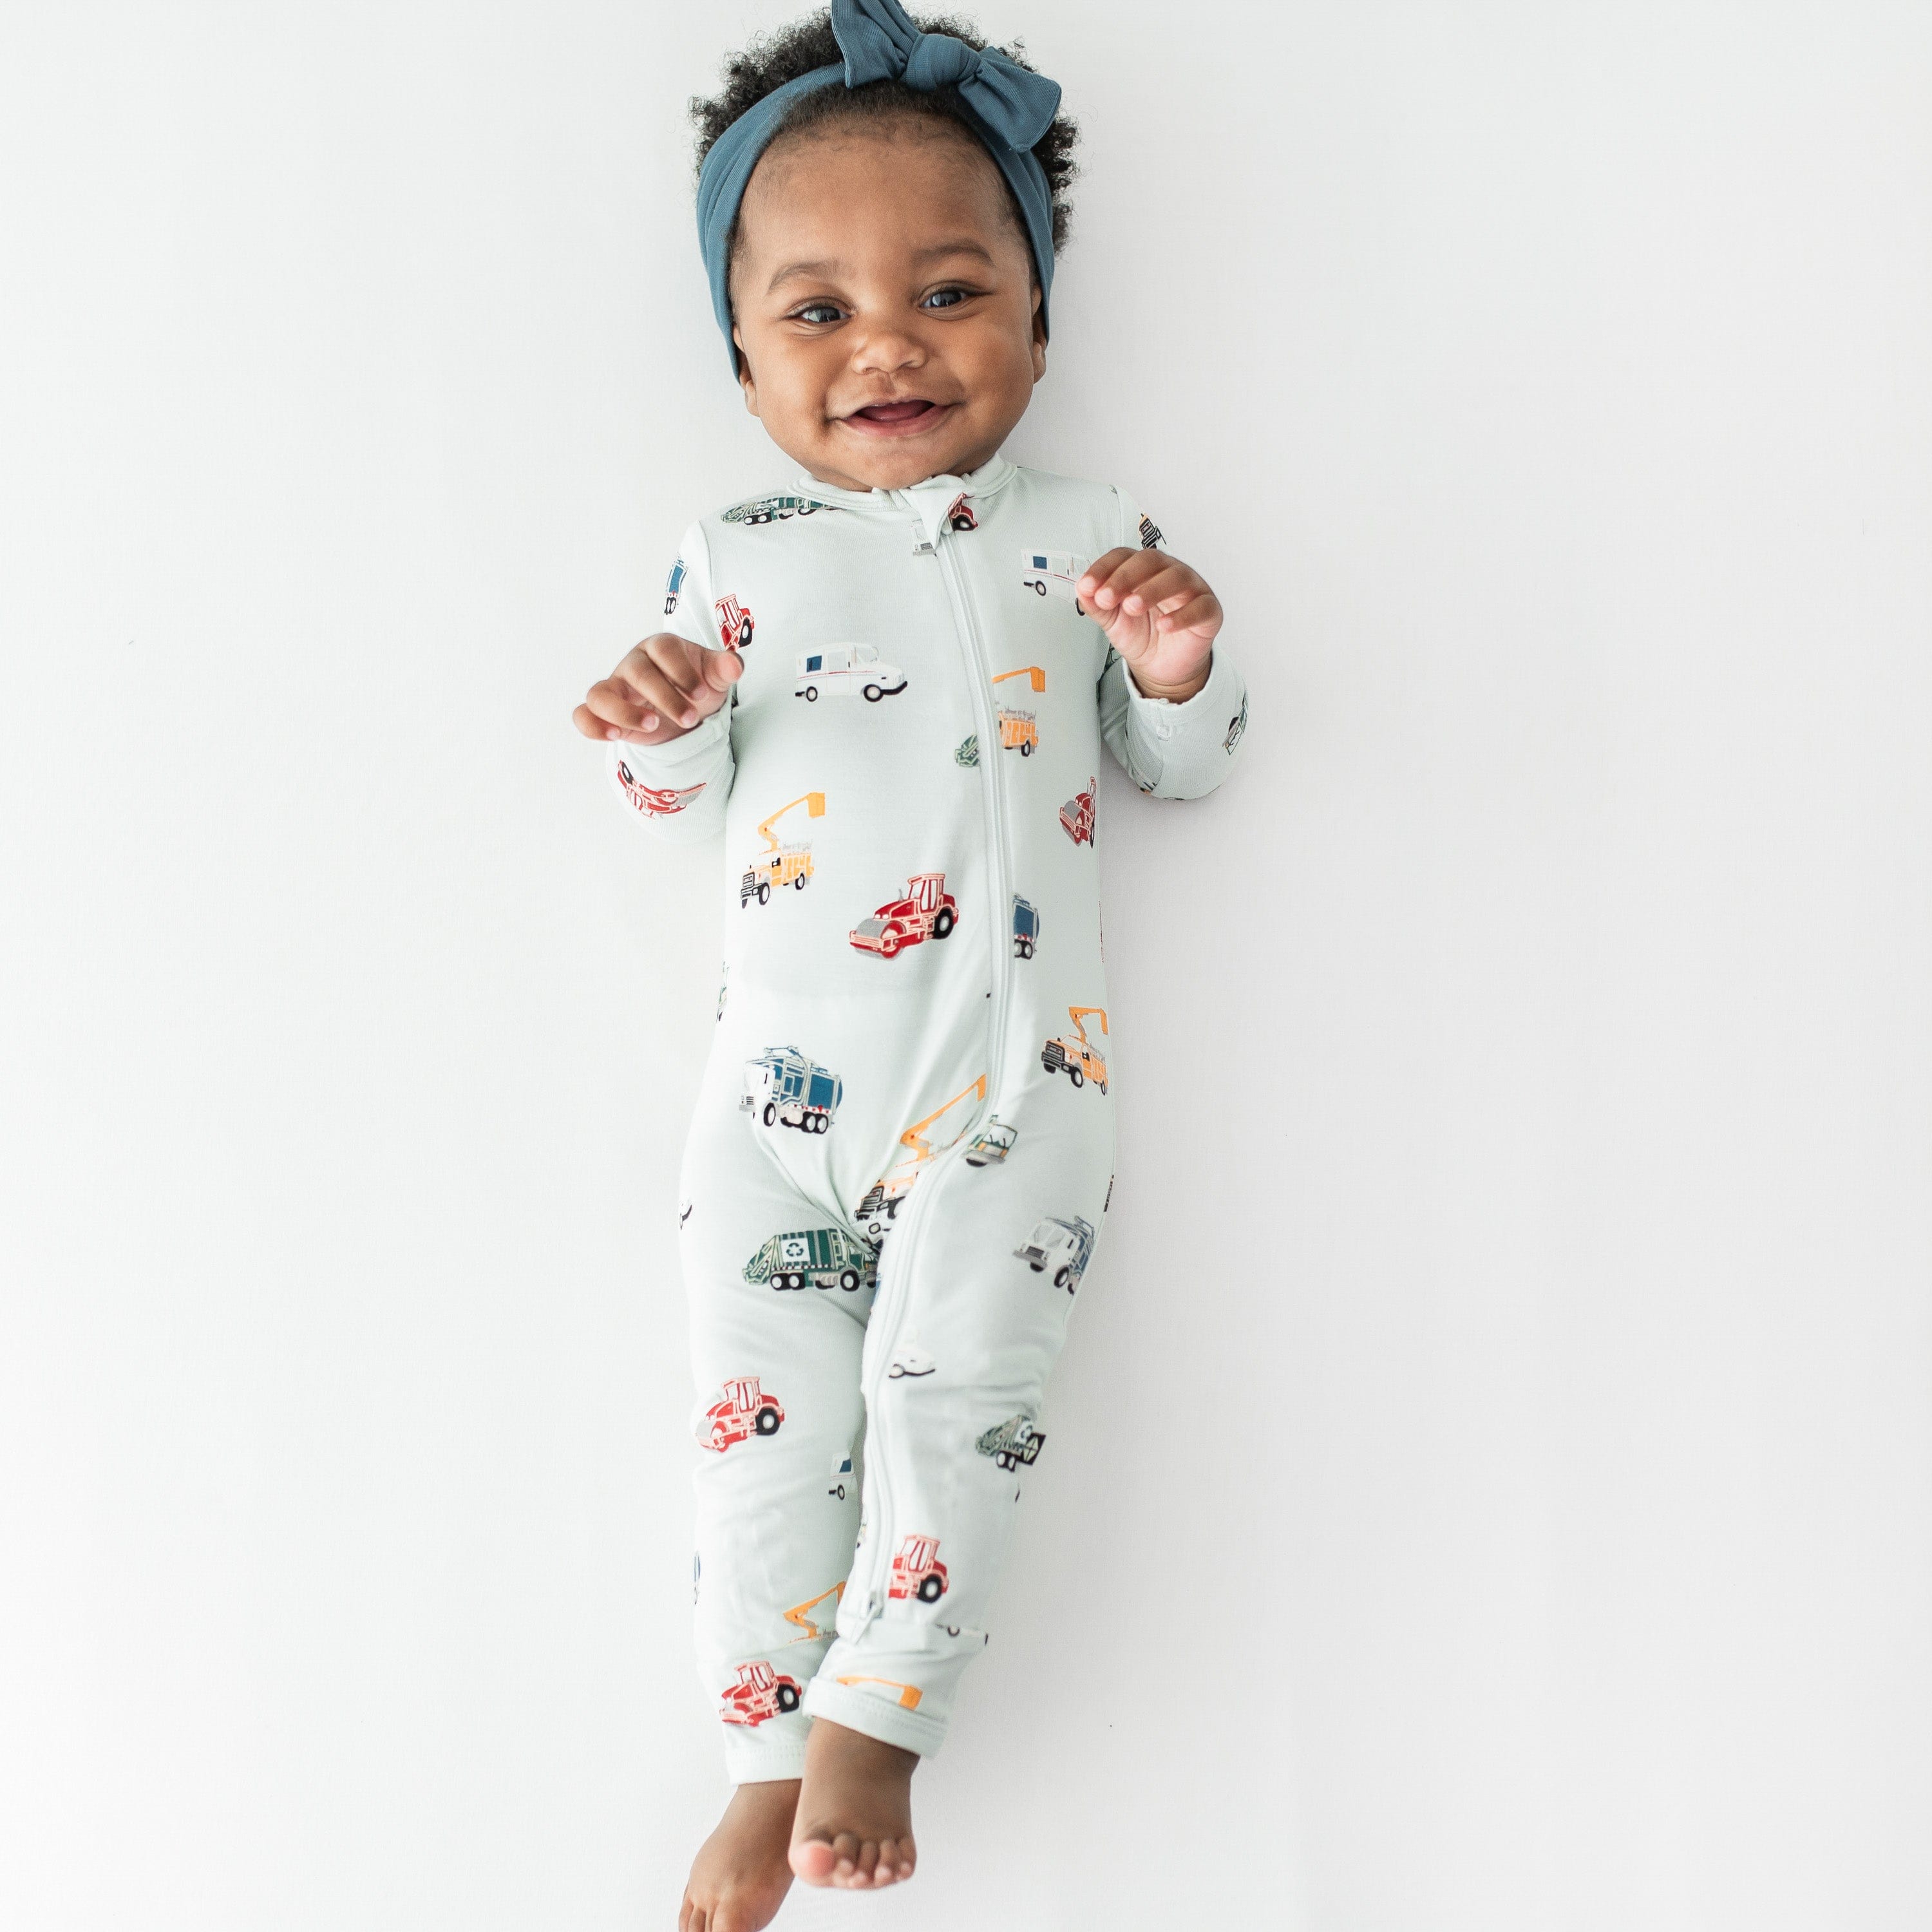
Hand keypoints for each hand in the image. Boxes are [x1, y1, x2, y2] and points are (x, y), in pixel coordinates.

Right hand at [573, 633, 742, 745]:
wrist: (685, 708)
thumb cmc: (697, 684)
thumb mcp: (715, 677)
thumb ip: (725, 669)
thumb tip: (735, 666)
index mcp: (661, 648)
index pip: (664, 649)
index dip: (680, 671)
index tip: (700, 694)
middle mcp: (633, 664)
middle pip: (637, 672)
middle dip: (664, 697)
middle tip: (690, 719)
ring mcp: (615, 687)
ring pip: (601, 693)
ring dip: (623, 712)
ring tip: (653, 726)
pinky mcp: (604, 712)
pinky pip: (584, 714)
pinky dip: (593, 725)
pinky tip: (614, 736)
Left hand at [1077, 548, 1221, 701]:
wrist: (1160, 666)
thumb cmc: (1141, 634)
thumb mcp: (1112, 620)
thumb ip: (1097, 605)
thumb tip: (1082, 589)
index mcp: (1142, 569)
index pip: (1123, 556)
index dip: (1104, 568)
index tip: (1087, 587)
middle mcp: (1168, 572)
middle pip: (1150, 560)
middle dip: (1125, 577)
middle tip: (1107, 597)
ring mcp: (1191, 588)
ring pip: (1176, 578)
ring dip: (1151, 590)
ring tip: (1132, 607)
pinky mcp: (1209, 610)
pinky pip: (1200, 607)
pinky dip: (1182, 615)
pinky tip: (1164, 625)